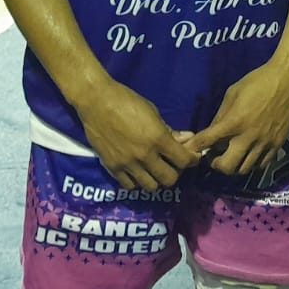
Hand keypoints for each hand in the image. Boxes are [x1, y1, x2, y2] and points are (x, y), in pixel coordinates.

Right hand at [78, 82, 198, 190]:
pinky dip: (136, 182)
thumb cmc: (126, 101)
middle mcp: (144, 155)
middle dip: (175, 172)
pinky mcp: (112, 167)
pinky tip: (137, 172)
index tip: (192, 157)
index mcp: (158, 138)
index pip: (183, 160)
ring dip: (156, 179)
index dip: (192, 160)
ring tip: (154, 170)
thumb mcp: (152, 112)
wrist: (96, 101)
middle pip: (169, 179)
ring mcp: (127, 164)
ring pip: (150, 187)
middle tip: (172, 164)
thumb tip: (187, 139)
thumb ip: (169, 130)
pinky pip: (129, 186)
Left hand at [190, 61, 288, 175]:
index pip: (207, 141)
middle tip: (214, 157)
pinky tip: (248, 155)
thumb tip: (212, 132)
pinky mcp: (277, 145)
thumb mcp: (232, 94)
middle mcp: (248, 138)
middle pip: (227, 167)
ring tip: (231, 157)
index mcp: (234, 122)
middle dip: (216, 164)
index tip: (190, 151)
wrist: (287, 80)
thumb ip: (221, 116)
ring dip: (233, 166)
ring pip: (244, 170)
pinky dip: (251, 164)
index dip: (195, 148)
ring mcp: (264, 144)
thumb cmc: (257, 82)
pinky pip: (261, 165)